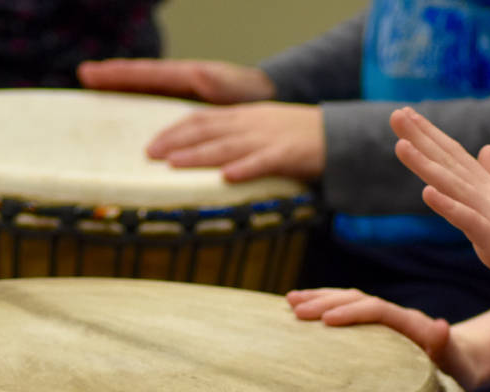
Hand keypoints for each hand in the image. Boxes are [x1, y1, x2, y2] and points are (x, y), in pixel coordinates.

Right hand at [77, 59, 274, 104]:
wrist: (266, 99)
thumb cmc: (251, 95)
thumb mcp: (235, 90)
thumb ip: (217, 84)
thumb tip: (199, 74)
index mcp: (188, 76)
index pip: (147, 73)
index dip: (121, 73)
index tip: (95, 72)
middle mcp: (181, 83)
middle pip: (141, 79)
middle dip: (114, 77)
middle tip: (85, 75)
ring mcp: (182, 95)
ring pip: (146, 91)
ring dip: (122, 91)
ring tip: (93, 88)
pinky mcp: (187, 110)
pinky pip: (157, 107)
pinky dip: (139, 108)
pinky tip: (123, 116)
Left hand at [145, 103, 323, 182]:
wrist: (338, 136)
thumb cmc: (298, 137)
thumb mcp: (262, 128)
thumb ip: (236, 136)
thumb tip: (206, 153)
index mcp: (244, 116)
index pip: (202, 119)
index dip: (175, 131)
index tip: (153, 144)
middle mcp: (251, 124)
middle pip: (207, 131)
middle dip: (177, 142)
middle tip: (151, 155)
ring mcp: (269, 139)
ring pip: (228, 146)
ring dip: (199, 155)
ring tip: (174, 165)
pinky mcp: (288, 155)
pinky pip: (263, 162)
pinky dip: (244, 169)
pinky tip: (227, 177)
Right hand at [286, 288, 480, 389]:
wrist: (462, 358)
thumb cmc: (458, 366)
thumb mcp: (457, 360)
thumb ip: (447, 345)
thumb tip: (442, 326)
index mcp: (409, 322)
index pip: (376, 310)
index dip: (352, 312)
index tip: (326, 321)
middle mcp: (393, 315)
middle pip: (356, 298)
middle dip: (325, 301)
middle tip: (295, 309)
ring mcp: (383, 318)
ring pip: (347, 299)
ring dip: (319, 298)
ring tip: (289, 301)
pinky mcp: (375, 326)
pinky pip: (347, 310)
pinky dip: (324, 307)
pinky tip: (300, 312)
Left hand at [389, 107, 489, 313]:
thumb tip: (486, 148)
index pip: (455, 158)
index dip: (430, 136)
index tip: (405, 113)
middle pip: (450, 164)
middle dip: (421, 139)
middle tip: (395, 113)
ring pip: (455, 186)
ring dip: (427, 165)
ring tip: (400, 145)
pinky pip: (469, 222)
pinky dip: (449, 207)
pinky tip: (427, 193)